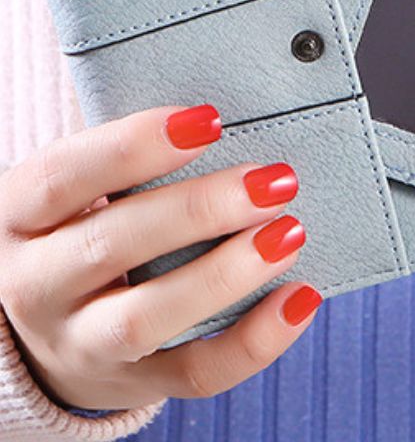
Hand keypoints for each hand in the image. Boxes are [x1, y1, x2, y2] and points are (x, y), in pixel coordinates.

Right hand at [0, 104, 320, 409]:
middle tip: (272, 181)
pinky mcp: (133, 382)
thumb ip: (131, 162)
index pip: (64, 175)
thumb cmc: (81, 226)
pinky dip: (255, 341)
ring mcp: (80, 343)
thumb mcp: (77, 190)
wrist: (40, 326)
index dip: (134, 145)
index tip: (209, 121)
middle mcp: (37, 284)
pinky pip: (195, 373)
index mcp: (22, 216)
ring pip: (145, 318)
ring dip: (225, 274)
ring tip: (289, 234)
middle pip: (111, 244)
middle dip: (199, 209)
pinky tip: (299, 298)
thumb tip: (223, 123)